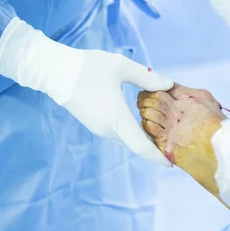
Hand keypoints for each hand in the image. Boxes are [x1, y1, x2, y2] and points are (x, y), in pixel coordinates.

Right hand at [0, 18, 173, 165]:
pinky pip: (118, 133)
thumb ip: (147, 78)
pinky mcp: (93, 123)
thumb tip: (168, 85)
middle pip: (136, 144)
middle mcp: (108, 129)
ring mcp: (99, 128)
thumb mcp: (122, 67)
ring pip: (127, 139)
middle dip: (155, 147)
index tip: (172, 163)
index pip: (141, 146)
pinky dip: (132, 132)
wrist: (55, 71)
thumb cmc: (88, 67)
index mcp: (117, 119)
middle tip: (174, 145)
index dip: (157, 156)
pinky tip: (143, 122)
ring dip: (143, 139)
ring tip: (164, 134)